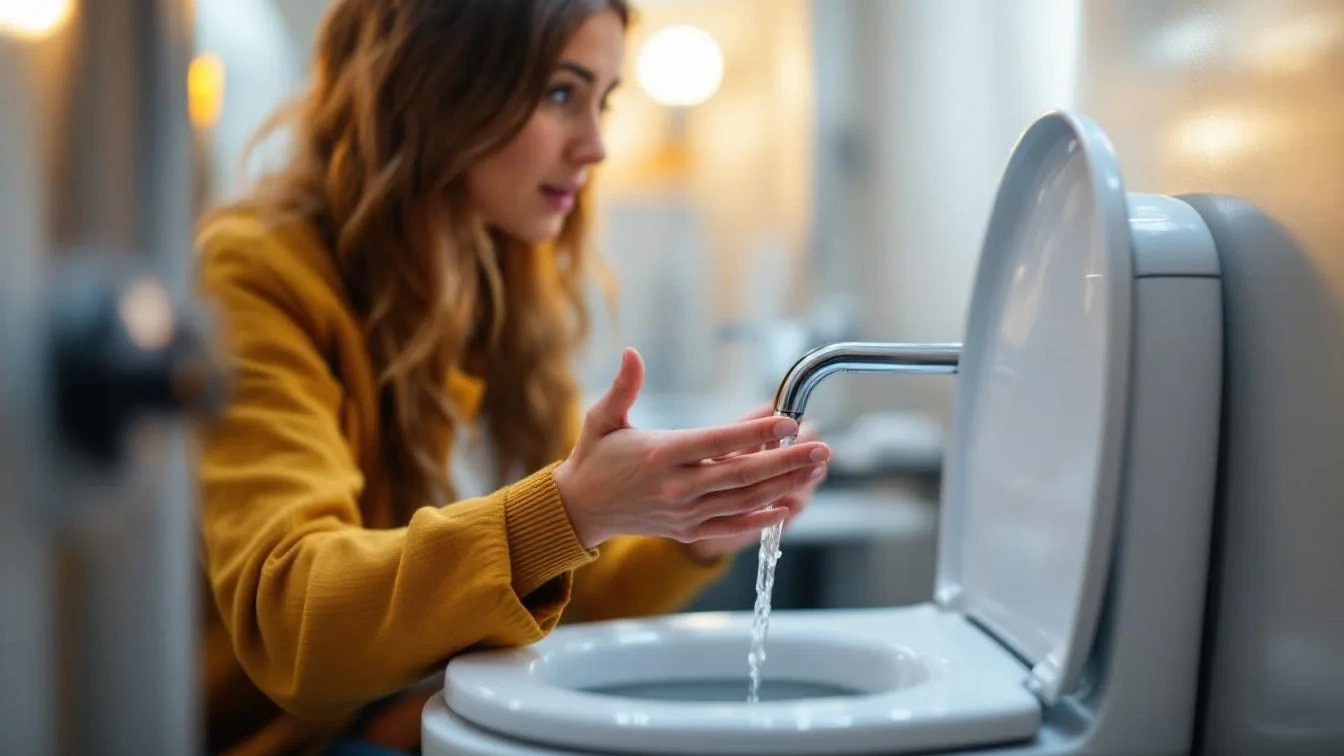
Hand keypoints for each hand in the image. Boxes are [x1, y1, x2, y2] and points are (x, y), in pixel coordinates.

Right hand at [553, 349, 830, 547]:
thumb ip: (623, 387)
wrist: (580, 509)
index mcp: (660, 454)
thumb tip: (632, 353)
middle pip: (741, 475)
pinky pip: (732, 526)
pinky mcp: (688, 530)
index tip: (787, 422)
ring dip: (784, 485)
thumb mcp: (602, 418)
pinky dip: (762, 519)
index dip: (754, 433)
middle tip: (821, 447)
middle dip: (785, 461)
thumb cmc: (595, 458)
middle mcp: (676, 487)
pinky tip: (790, 506)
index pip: (717, 441)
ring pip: (743, 500)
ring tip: (815, 469)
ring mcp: (685, 513)